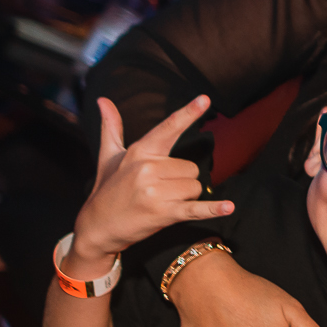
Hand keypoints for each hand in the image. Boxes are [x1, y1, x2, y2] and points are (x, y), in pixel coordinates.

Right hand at [68, 96, 230, 271]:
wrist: (97, 227)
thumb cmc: (107, 189)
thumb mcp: (109, 156)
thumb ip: (111, 128)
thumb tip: (103, 100)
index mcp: (139, 152)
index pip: (168, 128)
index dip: (188, 113)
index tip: (205, 99)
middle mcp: (148, 169)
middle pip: (191, 168)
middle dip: (181, 180)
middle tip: (157, 190)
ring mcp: (156, 192)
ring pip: (195, 188)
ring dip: (184, 197)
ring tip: (159, 202)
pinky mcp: (163, 214)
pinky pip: (196, 208)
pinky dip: (213, 209)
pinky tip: (229, 207)